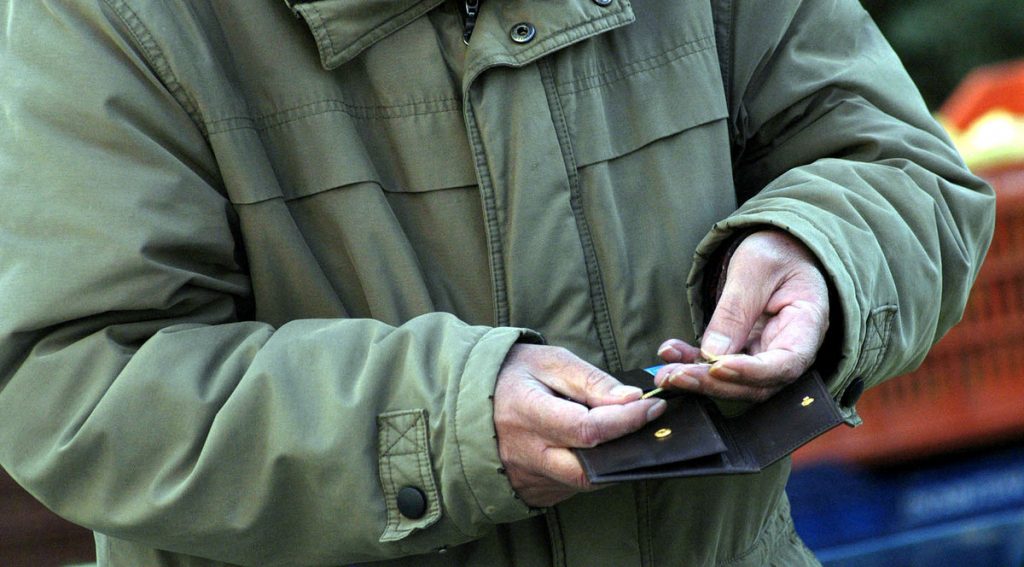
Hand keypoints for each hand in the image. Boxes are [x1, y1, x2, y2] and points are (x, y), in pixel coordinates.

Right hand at [493, 344, 666, 506]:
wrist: (464, 400)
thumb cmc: (512, 374)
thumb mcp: (550, 362)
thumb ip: (591, 381)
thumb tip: (632, 399)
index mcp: (525, 413)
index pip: (586, 428)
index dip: (625, 420)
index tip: (652, 406)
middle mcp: (523, 453)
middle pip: (587, 469)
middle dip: (623, 451)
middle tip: (643, 428)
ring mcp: (524, 477)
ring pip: (582, 481)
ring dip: (608, 461)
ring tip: (619, 433)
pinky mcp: (530, 490)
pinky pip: (569, 486)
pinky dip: (590, 469)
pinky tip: (594, 447)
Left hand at [655, 229, 828, 401]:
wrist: (778, 249)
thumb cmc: (777, 252)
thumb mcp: (756, 267)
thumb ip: (737, 309)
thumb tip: (713, 353)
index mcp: (807, 326)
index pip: (785, 364)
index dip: (752, 372)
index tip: (717, 368)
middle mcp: (790, 349)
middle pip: (756, 383)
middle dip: (714, 384)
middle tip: (676, 375)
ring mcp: (766, 355)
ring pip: (735, 383)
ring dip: (698, 380)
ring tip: (665, 373)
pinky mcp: (744, 353)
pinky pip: (718, 368)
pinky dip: (693, 363)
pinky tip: (670, 354)